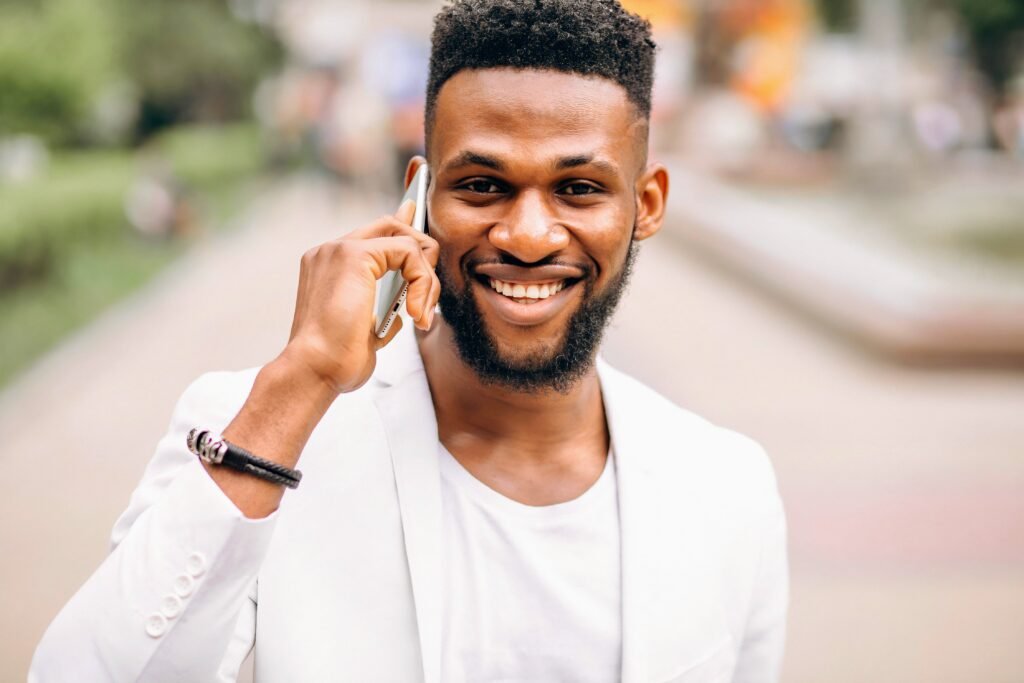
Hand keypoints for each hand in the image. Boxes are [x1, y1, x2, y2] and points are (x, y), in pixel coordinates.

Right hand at [279, 199, 440, 394]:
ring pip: (405, 240)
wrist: (315, 369)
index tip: (422, 238)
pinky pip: (408, 252)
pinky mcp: (355, 255)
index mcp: (329, 266)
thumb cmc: (334, 360)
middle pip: (391, 227)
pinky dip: (422, 282)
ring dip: (425, 278)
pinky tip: (416, 312)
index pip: (373, 236)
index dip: (403, 234)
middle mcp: (330, 252)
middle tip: (428, 296)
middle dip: (422, 255)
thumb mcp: (366, 331)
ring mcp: (339, 249)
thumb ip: (383, 310)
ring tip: (422, 314)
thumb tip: (406, 309)